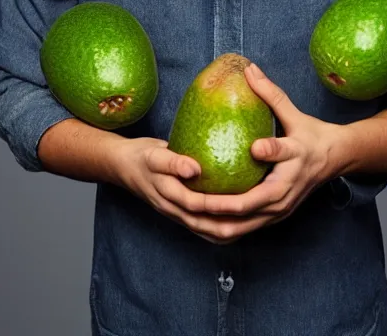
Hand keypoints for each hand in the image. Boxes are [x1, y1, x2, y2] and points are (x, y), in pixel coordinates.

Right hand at [111, 136, 254, 243]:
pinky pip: (210, 227)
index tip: (244, 197)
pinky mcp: (186, 215)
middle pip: (210, 228)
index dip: (221, 205)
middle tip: (260, 212)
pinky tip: (246, 217)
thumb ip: (172, 161)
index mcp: (168, 197)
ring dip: (235, 229)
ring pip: (212, 232)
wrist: (125, 167)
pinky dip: (229, 226)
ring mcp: (181, 216)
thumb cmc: (141, 158)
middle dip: (236, 223)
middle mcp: (177, 212)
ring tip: (259, 220)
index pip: (198, 206)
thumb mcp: (153, 154)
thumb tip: (195, 169)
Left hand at [174, 62, 345, 242]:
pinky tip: (198, 222)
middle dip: (218, 204)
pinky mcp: (274, 217)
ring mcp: (280, 208)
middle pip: (251, 204)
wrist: (336, 160)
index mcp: (296, 157)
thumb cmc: (312, 135)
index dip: (269, 151)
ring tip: (187, 214)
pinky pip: (244, 228)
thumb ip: (271, 93)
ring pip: (244, 225)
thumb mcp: (296, 113)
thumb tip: (249, 69)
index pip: (281, 153)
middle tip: (190, 197)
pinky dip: (221, 228)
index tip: (253, 147)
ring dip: (214, 223)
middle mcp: (287, 188)